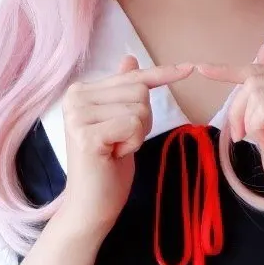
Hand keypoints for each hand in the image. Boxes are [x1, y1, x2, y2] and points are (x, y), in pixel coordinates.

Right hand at [60, 55, 194, 233]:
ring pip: (139, 109)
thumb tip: (129, 59)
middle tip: (119, 142)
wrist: (90, 205)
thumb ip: (121, 91)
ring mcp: (78, 115)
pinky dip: (133, 143)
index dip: (161, 74)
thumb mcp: (119, 122)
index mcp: (80, 91)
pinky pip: (133, 125)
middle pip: (139, 92)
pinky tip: (113, 155)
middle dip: (142, 121)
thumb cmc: (107, 166)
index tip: (189, 68)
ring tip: (114, 149)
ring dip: (137, 134)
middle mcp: (75, 97)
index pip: (132, 77)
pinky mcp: (87, 134)